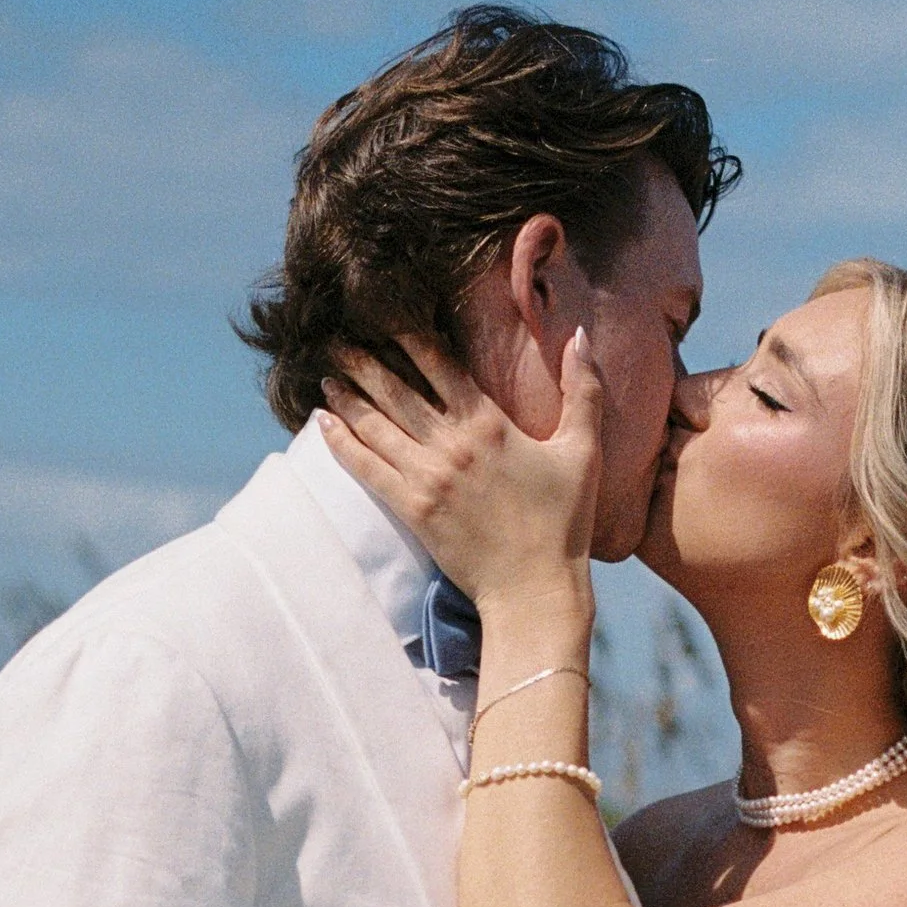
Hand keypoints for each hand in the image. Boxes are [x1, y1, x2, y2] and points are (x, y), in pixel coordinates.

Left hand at [319, 325, 602, 614]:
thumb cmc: (564, 522)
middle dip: (364, 361)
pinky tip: (323, 422)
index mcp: (489, 424)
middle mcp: (451, 444)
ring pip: (375, 424)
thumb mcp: (583, 450)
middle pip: (396, 390)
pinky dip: (341, 442)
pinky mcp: (411, 509)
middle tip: (338, 339)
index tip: (385, 316)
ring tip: (326, 375)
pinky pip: (365, 467)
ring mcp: (426, 477)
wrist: (534, 589)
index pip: (439, 365)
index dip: (408, 337)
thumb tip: (579, 335)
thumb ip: (582, 390)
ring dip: (347, 396)